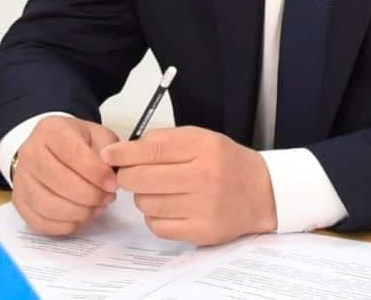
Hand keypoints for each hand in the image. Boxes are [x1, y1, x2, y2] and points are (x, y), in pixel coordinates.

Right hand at [11, 116, 118, 235]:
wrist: (50, 149)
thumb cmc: (77, 142)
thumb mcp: (97, 135)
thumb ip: (108, 151)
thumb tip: (111, 174)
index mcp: (50, 131)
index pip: (72, 153)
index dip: (95, 173)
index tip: (112, 184)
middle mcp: (30, 153)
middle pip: (59, 181)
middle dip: (90, 195)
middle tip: (107, 198)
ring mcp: (21, 179)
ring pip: (48, 205)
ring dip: (79, 212)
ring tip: (97, 208)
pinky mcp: (19, 201)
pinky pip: (40, 222)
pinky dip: (64, 225)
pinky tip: (81, 217)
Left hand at [101, 126, 276, 245]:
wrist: (262, 192)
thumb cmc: (226, 163)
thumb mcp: (201, 138)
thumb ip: (163, 141)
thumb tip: (122, 152)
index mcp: (203, 148)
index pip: (152, 150)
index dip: (124, 154)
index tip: (108, 156)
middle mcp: (204, 176)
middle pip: (142, 179)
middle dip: (128, 177)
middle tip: (133, 175)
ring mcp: (203, 207)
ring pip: (146, 204)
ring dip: (144, 197)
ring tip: (160, 191)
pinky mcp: (201, 231)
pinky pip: (157, 226)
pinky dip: (155, 217)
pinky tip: (169, 207)